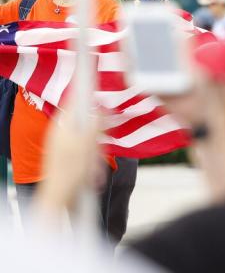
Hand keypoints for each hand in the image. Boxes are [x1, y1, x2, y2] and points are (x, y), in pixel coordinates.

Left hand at [35, 101, 101, 215]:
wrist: (59, 198)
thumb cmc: (69, 173)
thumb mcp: (87, 145)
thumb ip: (95, 124)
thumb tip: (101, 106)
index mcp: (62, 126)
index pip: (75, 100)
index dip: (87, 93)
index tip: (99, 89)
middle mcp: (62, 133)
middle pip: (87, 120)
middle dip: (97, 133)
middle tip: (97, 146)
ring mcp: (65, 145)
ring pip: (89, 137)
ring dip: (96, 150)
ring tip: (93, 165)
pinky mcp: (70, 156)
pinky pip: (87, 150)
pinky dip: (92, 158)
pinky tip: (92, 171)